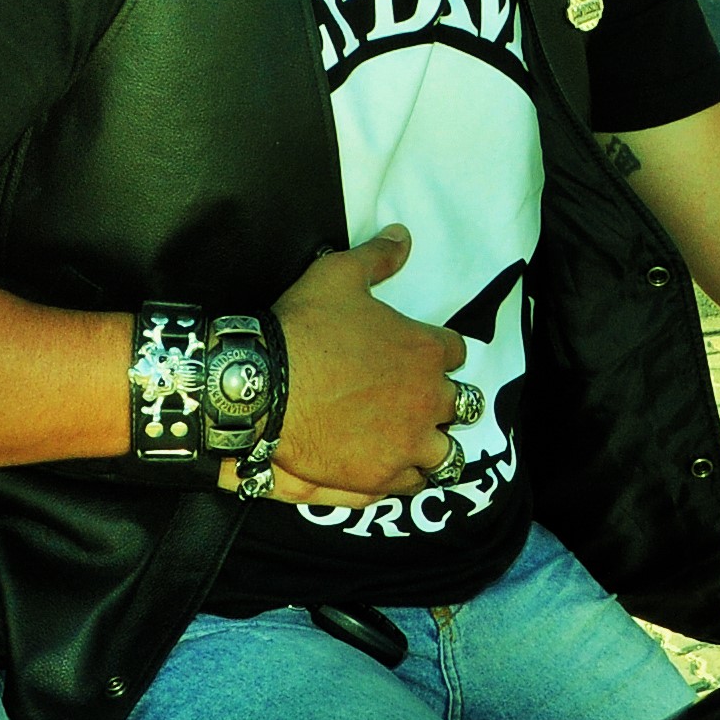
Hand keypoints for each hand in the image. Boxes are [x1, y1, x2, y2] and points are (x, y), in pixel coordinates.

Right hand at [262, 227, 466, 502]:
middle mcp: (426, 401)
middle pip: (461, 406)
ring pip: (445, 454)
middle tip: (417, 402)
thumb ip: (377, 257)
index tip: (420, 357)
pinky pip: (410, 484)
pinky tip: (389, 467)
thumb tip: (403, 236)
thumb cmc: (301, 330)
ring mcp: (406, 444)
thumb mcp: (337, 276)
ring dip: (433, 446)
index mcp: (425, 351)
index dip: (437, 353)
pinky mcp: (380, 477)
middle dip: (443, 403)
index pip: (455, 352)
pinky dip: (404, 475)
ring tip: (412, 443)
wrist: (258, 389)